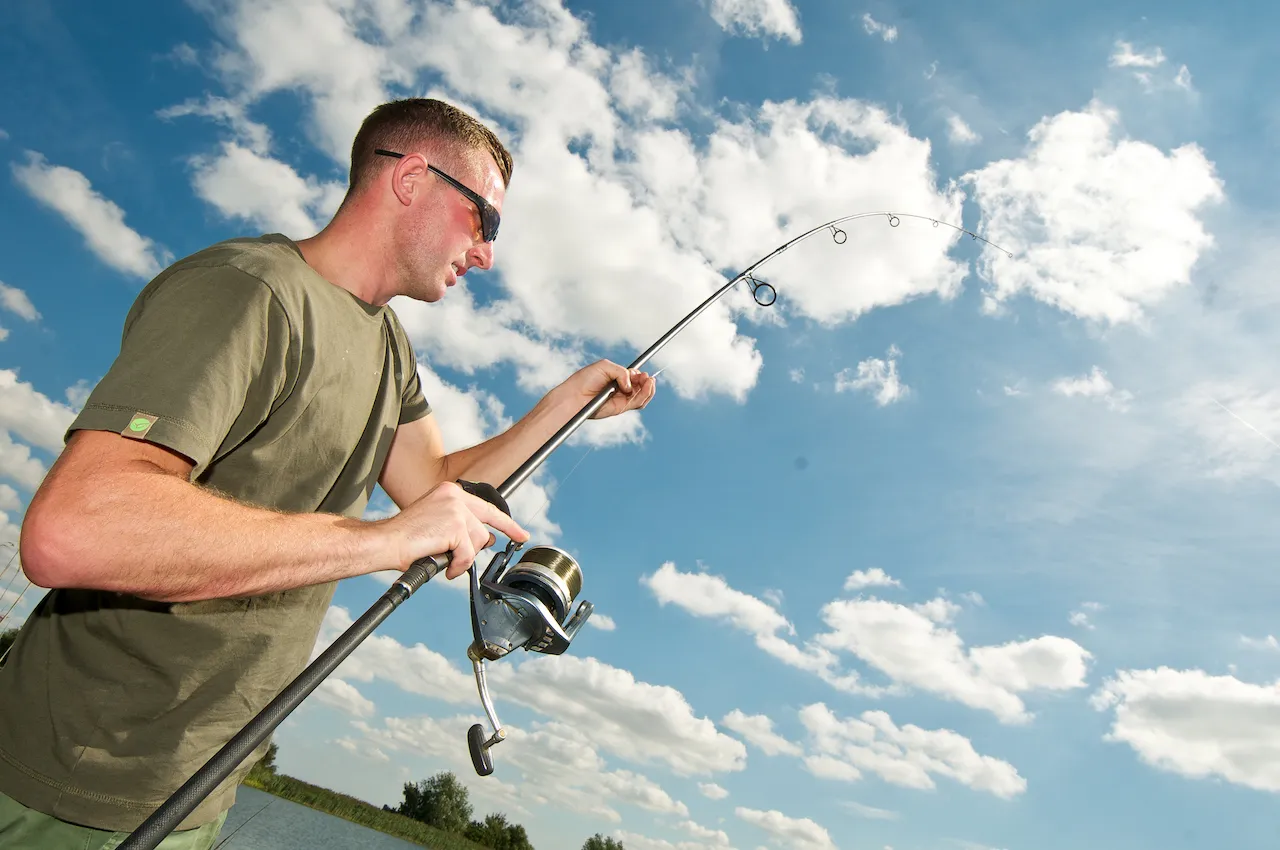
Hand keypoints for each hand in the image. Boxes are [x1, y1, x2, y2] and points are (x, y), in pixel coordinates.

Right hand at [382, 481, 528, 579]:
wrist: (386, 542)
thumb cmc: (405, 538)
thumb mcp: (437, 525)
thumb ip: (461, 526)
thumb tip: (487, 538)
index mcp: (449, 492)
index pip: (485, 506)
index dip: (505, 521)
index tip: (519, 531)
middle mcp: (454, 495)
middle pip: (487, 521)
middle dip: (504, 533)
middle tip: (518, 540)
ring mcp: (455, 509)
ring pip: (479, 540)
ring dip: (464, 557)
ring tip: (447, 561)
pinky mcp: (455, 525)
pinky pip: (468, 554)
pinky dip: (458, 565)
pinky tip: (446, 567)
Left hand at [559, 359, 657, 419]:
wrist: (575, 395)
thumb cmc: (585, 379)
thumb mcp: (605, 366)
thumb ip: (621, 372)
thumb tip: (630, 386)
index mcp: (616, 378)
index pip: (634, 377)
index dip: (640, 375)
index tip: (640, 372)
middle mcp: (620, 389)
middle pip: (641, 386)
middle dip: (646, 381)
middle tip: (646, 377)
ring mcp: (621, 399)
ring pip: (642, 396)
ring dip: (649, 388)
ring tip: (649, 381)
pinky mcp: (621, 408)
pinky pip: (638, 403)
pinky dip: (644, 395)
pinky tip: (646, 387)